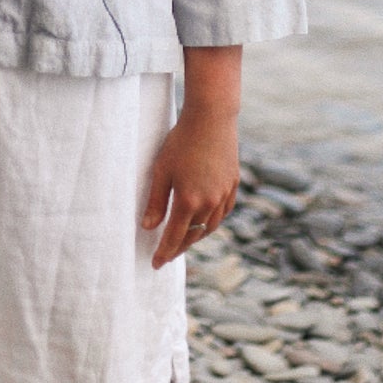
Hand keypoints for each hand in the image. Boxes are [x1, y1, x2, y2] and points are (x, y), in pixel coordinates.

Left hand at [141, 91, 240, 268]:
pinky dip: (213, 221)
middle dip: (179, 247)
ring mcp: (224, 194)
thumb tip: (148, 227)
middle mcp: (210, 203)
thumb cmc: (180, 142)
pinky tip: (206, 221)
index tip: (156, 264)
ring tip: (185, 239)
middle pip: (193, 235)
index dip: (164, 253)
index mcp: (189, 201)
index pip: (174, 237)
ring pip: (211, 226)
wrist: (211, 118)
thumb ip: (156, 202)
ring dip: (197, 236)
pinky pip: (224, 212)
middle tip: (168, 254)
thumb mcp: (161, 170)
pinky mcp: (233, 184)